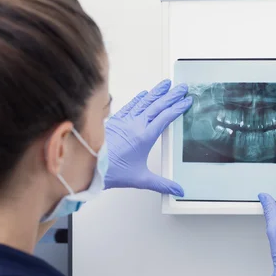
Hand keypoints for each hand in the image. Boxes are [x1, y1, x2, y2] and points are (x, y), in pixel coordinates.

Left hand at [104, 79, 191, 195]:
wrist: (89, 165)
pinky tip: (143, 94)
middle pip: (158, 106)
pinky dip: (138, 99)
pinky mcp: (114, 121)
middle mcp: (136, 125)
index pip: (166, 117)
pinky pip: (130, 106)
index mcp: (145, 137)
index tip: (186, 101)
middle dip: (171, 95)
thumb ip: (162, 184)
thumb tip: (177, 191)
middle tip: (181, 87)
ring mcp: (125, 121)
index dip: (178, 108)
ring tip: (166, 84)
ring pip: (144, 102)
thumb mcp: (141, 179)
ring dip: (156, 92)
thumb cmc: (111, 171)